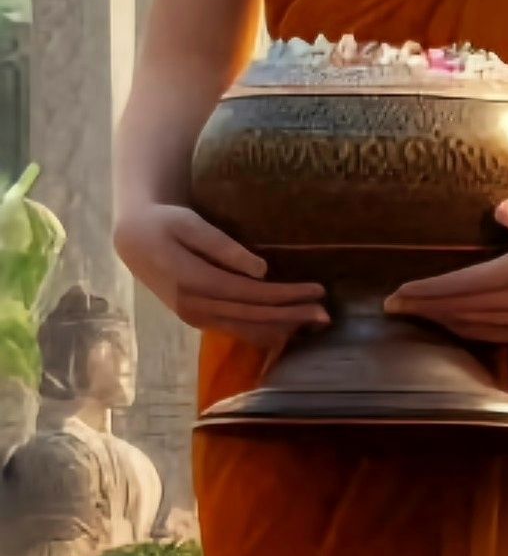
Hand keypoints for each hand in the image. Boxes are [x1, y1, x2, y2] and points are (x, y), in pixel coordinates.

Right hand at [116, 198, 326, 340]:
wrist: (133, 240)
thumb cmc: (164, 223)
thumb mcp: (189, 223)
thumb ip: (222, 246)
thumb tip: (261, 270)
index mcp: (194, 282)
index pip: (250, 294)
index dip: (286, 295)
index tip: (317, 291)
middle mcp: (195, 307)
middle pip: (253, 317)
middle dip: (292, 316)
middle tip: (327, 314)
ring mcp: (195, 317)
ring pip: (246, 330)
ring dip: (282, 328)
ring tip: (314, 323)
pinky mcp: (198, 319)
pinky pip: (236, 331)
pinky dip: (264, 332)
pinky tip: (288, 330)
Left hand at [387, 186, 507, 341]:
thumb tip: (499, 211)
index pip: (469, 283)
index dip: (433, 289)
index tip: (402, 289)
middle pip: (465, 306)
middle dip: (425, 306)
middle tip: (388, 304)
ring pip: (474, 323)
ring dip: (438, 318)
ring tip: (407, 311)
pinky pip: (489, 333)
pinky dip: (461, 328)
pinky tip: (441, 320)